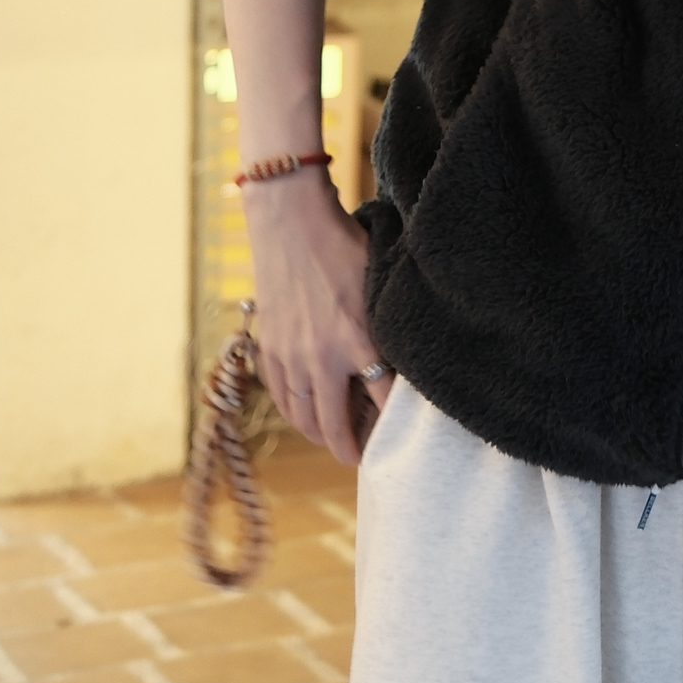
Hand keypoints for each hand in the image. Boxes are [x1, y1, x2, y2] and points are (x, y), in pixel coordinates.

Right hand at [242, 170, 392, 467]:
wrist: (290, 223)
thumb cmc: (343, 245)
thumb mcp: (379, 284)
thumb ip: (391, 324)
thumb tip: (411, 351)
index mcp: (359, 341)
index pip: (384, 403)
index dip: (393, 426)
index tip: (402, 437)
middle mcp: (323, 358)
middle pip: (336, 427)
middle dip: (351, 450)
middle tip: (363, 458)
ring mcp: (292, 357)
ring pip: (305, 419)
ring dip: (321, 437)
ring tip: (336, 441)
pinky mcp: (271, 350)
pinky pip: (282, 398)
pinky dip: (295, 415)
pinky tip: (306, 417)